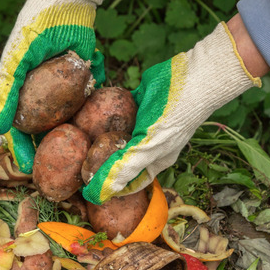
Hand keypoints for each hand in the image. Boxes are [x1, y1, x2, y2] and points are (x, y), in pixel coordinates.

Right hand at [0, 0, 109, 172]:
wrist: (68, 1)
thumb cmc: (35, 27)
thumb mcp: (17, 60)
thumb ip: (5, 93)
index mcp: (19, 91)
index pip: (17, 128)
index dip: (21, 149)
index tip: (28, 169)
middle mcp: (40, 95)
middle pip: (43, 131)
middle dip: (50, 153)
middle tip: (58, 176)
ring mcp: (63, 91)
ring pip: (65, 124)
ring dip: (71, 144)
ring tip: (79, 165)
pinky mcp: (84, 84)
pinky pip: (86, 107)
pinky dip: (90, 121)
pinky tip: (97, 139)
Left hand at [82, 22, 261, 204]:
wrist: (194, 78)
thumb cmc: (175, 117)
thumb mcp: (149, 147)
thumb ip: (125, 168)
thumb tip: (102, 191)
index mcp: (154, 161)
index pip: (129, 182)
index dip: (110, 187)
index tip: (87, 188)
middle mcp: (148, 145)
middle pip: (119, 159)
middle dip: (100, 162)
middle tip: (75, 163)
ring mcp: (143, 124)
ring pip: (116, 135)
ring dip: (99, 136)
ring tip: (76, 140)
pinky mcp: (138, 103)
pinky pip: (117, 109)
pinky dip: (104, 110)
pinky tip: (87, 111)